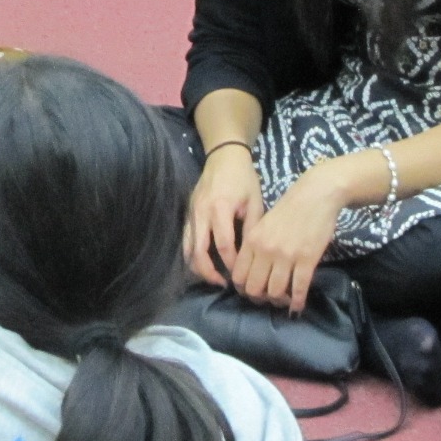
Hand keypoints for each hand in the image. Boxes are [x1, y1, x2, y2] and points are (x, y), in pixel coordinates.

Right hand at [183, 143, 263, 285]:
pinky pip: (185, 241)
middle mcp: (201, 214)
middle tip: (223, 284)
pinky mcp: (186, 214)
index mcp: (220, 209)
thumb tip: (251, 256)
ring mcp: (190, 214)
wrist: (223, 157)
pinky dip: (192, 256)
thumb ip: (251, 228)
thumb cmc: (243, 179)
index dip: (232, 264)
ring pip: (187, 249)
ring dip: (198, 267)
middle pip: (198, 252)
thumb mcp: (255, 202)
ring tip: (213, 278)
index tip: (240, 274)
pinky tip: (204, 263)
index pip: (224, 245)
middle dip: (209, 273)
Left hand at [230, 167, 343, 313]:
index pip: (238, 276)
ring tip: (283, 301)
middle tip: (268, 299)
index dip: (243, 289)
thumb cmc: (289, 209)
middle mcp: (265, 250)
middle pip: (254, 288)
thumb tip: (251, 271)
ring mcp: (286, 256)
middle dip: (260, 299)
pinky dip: (296, 302)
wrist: (316, 195)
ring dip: (279, 301)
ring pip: (275, 292)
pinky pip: (298, 289)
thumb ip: (254, 246)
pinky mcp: (307, 259)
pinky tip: (297, 306)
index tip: (251, 292)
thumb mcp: (263, 224)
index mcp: (252, 241)